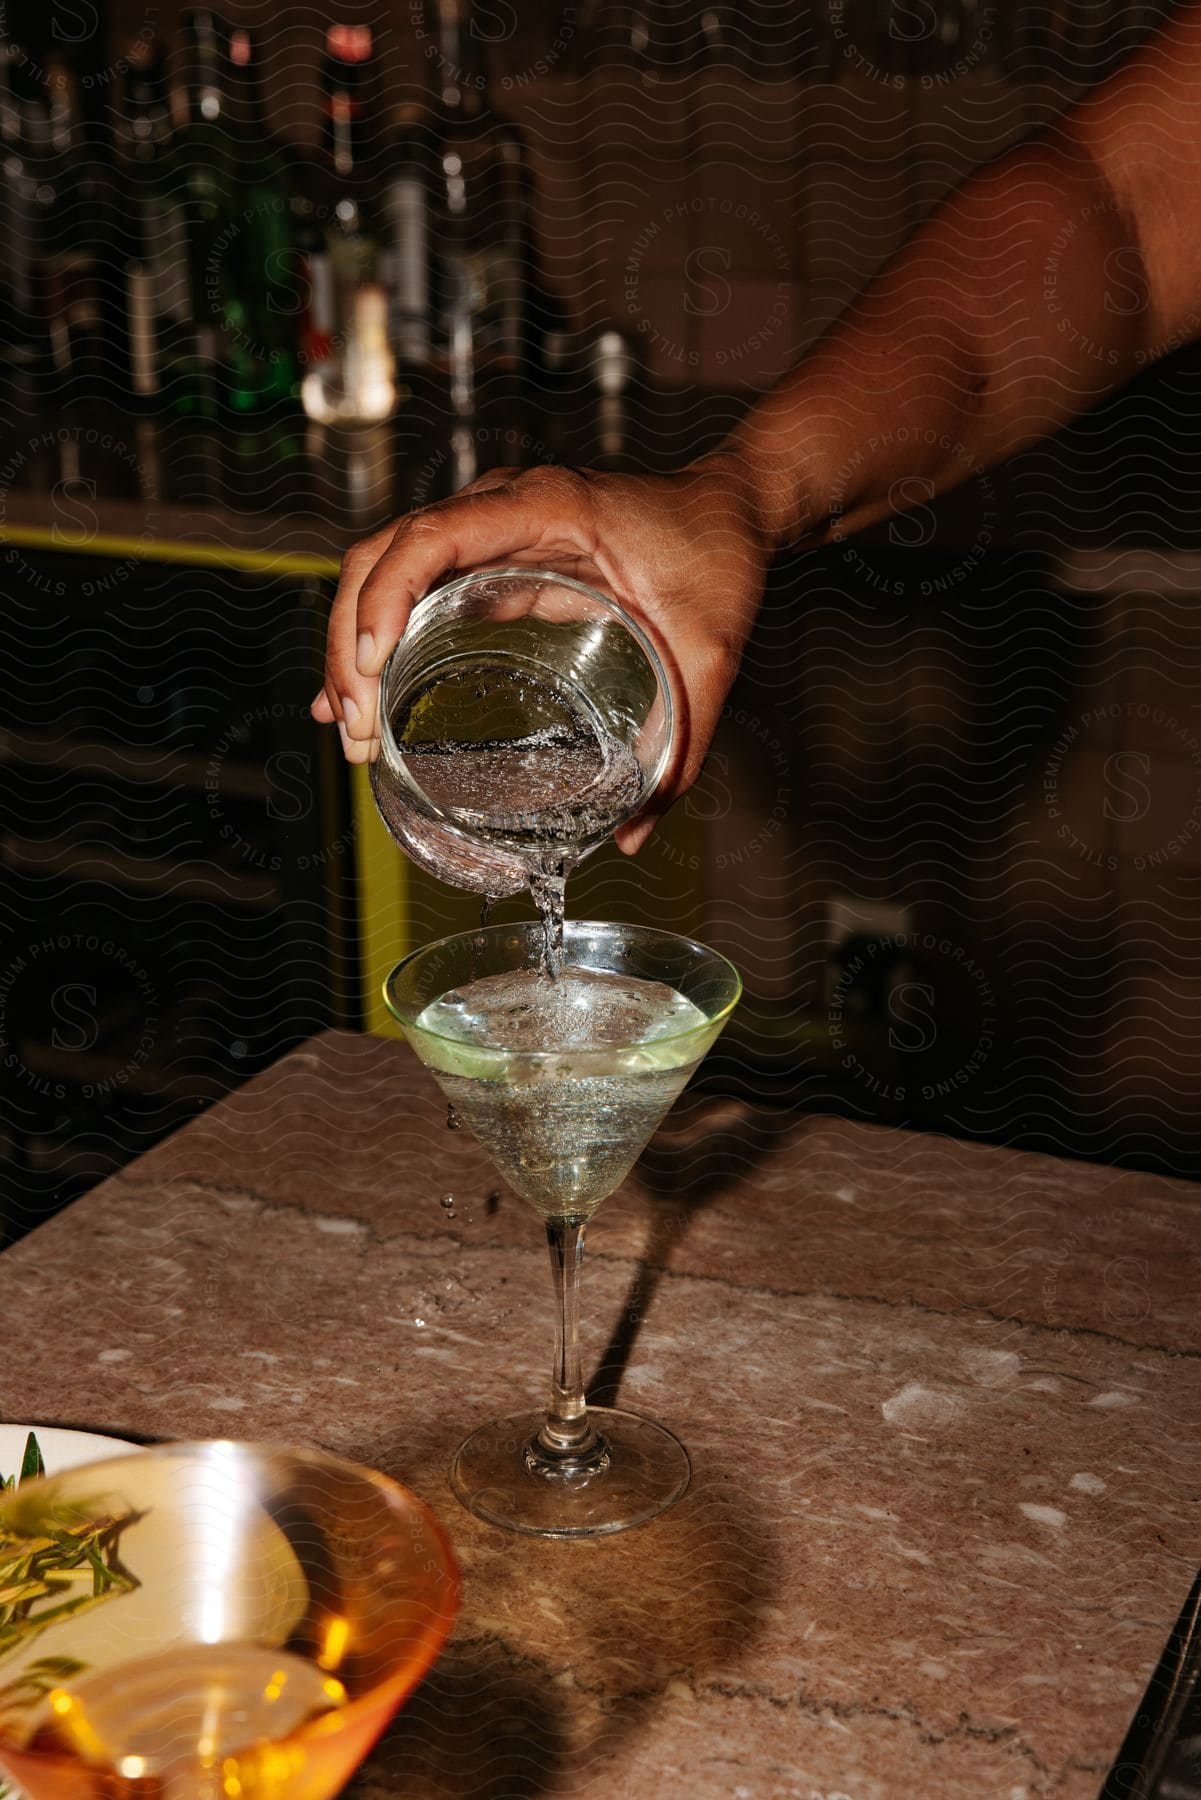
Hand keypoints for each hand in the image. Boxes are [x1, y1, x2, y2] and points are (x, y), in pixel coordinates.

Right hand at [313, 456, 768, 852]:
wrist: (731, 508)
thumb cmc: (719, 558)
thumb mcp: (710, 651)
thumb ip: (682, 739)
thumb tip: (635, 833)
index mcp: (547, 507)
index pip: (433, 537)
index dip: (388, 596)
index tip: (374, 666)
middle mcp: (503, 505)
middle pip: (384, 554)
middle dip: (353, 642)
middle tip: (357, 732)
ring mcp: (489, 524)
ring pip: (383, 565)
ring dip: (354, 642)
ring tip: (350, 728)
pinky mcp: (489, 551)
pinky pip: (412, 582)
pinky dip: (378, 633)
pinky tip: (362, 694)